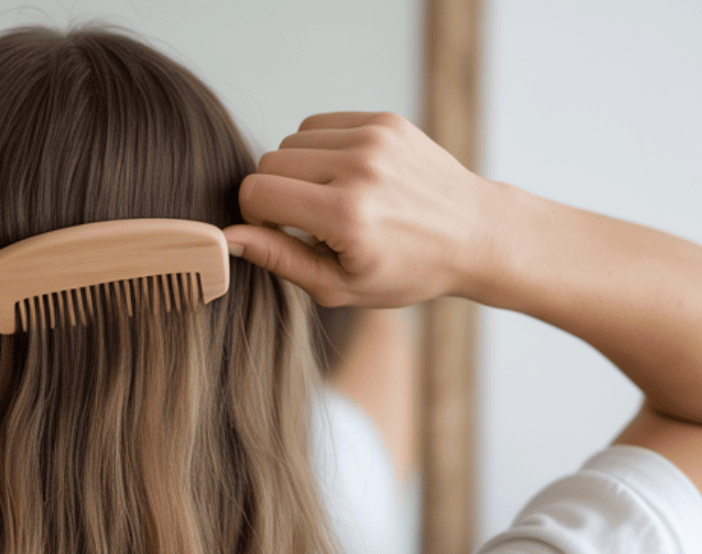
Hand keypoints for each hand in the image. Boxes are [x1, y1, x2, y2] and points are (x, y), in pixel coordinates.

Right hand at [225, 112, 496, 308]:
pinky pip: (320, 125)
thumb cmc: (406, 270)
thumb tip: (226, 239)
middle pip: (269, 162)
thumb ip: (279, 260)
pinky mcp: (384, 120)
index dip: (257, 217)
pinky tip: (348, 177)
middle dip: (276, 193)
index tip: (281, 233)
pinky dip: (322, 149)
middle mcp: (359, 169)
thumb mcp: (339, 286)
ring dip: (300, 170)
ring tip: (333, 198)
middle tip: (308, 221)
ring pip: (292, 141)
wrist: (475, 234)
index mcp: (346, 216)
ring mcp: (374, 138)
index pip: (257, 193)